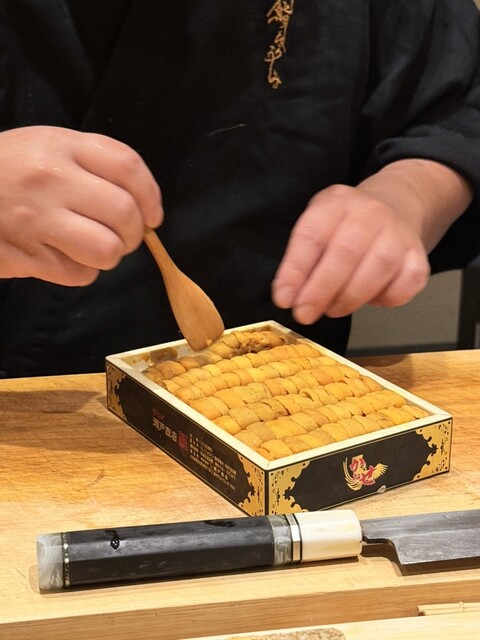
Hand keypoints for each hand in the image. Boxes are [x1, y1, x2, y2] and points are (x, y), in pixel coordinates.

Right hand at [0, 126, 162, 285]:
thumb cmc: (7, 170)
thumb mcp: (46, 147)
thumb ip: (93, 165)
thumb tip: (143, 206)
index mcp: (60, 145)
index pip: (127, 166)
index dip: (151, 196)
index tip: (153, 215)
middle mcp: (51, 179)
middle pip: (124, 213)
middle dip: (135, 233)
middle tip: (124, 236)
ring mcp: (37, 219)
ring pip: (106, 250)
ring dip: (110, 255)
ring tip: (94, 248)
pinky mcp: (26, 254)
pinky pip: (79, 275)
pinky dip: (81, 272)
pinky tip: (64, 257)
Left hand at [272, 183, 429, 323]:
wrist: (395, 205)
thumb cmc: (347, 225)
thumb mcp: (317, 227)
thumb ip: (300, 260)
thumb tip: (289, 296)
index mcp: (336, 203)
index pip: (312, 236)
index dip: (295, 271)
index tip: (286, 298)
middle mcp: (369, 213)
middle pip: (345, 253)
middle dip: (320, 291)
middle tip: (306, 313)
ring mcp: (398, 233)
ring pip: (377, 268)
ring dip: (350, 298)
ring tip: (334, 308)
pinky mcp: (418, 256)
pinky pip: (405, 284)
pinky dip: (386, 299)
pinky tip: (370, 298)